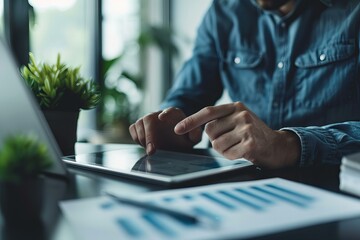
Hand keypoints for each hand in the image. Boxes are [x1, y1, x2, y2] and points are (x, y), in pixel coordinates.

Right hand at [129, 107, 201, 154]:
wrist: (176, 140)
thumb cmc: (184, 138)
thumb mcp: (193, 137)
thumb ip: (195, 133)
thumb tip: (191, 130)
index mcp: (174, 114)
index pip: (170, 110)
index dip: (165, 113)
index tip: (162, 118)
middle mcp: (158, 115)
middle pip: (149, 118)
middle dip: (149, 134)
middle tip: (152, 149)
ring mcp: (148, 121)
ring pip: (139, 123)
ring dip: (141, 137)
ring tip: (150, 149)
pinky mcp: (141, 127)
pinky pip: (133, 128)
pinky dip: (135, 136)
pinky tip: (144, 145)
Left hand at [174, 102, 299, 167]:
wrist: (279, 146)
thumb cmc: (253, 135)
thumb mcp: (238, 121)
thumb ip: (220, 120)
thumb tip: (195, 126)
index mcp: (235, 106)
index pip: (207, 112)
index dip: (191, 121)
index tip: (177, 129)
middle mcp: (241, 114)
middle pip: (210, 131)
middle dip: (215, 140)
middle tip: (231, 141)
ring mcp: (247, 127)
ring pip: (217, 144)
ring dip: (224, 150)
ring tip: (238, 147)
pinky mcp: (250, 142)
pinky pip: (228, 153)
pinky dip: (233, 156)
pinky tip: (244, 152)